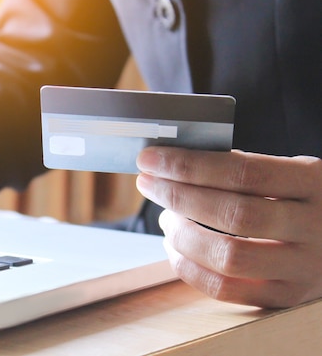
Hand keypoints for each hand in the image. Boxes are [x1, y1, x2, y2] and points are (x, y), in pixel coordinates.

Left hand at [135, 146, 321, 307]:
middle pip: (232, 214)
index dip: (189, 165)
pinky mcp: (287, 296)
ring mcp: (303, 267)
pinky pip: (227, 290)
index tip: (152, 159)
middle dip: (177, 196)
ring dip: (182, 235)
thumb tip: (177, 165)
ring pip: (228, 257)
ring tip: (164, 217)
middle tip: (148, 183)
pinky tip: (174, 248)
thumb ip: (247, 169)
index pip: (242, 172)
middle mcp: (314, 227)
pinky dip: (189, 268)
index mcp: (315, 183)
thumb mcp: (293, 173)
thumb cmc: (308, 200)